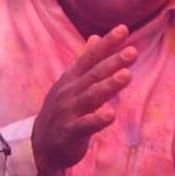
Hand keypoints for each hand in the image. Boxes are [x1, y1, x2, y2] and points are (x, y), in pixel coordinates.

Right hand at [31, 27, 137, 175]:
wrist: (42, 146)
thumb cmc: (62, 112)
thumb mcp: (70, 83)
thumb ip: (84, 61)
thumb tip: (95, 37)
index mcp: (71, 79)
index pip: (90, 57)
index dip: (106, 44)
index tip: (123, 29)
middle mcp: (69, 92)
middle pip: (93, 75)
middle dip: (113, 62)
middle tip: (132, 52)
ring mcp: (68, 111)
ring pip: (90, 97)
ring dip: (108, 86)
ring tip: (127, 75)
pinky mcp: (70, 132)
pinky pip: (85, 125)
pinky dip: (97, 119)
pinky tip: (111, 115)